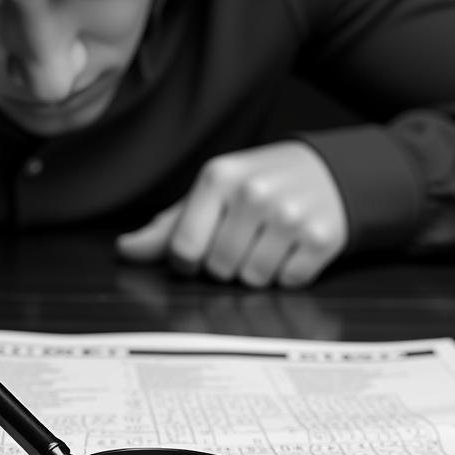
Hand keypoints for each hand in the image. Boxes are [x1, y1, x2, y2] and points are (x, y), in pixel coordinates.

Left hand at [115, 142, 347, 287]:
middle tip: (243, 239)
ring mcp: (290, 215)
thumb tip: (126, 250)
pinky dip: (289, 274)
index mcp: (218, 177)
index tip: (201, 247)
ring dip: (258, 271)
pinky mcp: (321, 237)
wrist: (328, 171)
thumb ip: (168, 226)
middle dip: (226, 264)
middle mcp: (254, 193)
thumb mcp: (213, 193)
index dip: (188, 260)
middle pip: (218, 269)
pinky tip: (292, 247)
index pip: (184, 248)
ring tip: (268, 241)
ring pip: (253, 280)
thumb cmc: (260, 183)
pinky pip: (288, 282)